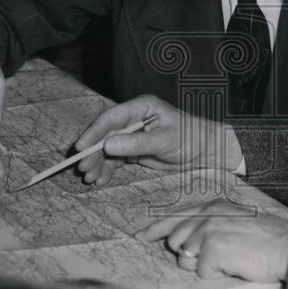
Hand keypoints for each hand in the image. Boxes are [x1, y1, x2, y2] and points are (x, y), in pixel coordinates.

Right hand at [74, 95, 242, 186]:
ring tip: (91, 180)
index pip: (111, 118)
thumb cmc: (191, 137)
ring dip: (98, 164)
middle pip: (105, 134)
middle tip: (83, 169)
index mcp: (141, 108)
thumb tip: (107, 145)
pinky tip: (101, 181)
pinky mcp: (134, 150)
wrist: (206, 151)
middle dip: (92, 152)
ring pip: (107, 149)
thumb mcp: (165, 140)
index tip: (81, 147)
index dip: (94, 132)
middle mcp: (133, 119)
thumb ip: (137, 143)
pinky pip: (115, 160)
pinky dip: (107, 170)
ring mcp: (132, 135)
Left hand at [136, 198, 287, 282]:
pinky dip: (216, 273)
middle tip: (217, 254)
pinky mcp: (214, 246)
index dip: (155, 228)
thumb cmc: (264, 239)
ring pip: (185, 258)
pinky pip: (201, 271)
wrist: (287, 248)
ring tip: (228, 258)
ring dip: (204, 265)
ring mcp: (209, 228)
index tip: (140, 236)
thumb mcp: (234, 221)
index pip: (175, 216)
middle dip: (188, 253)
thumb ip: (208, 226)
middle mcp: (208, 213)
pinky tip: (234, 264)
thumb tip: (183, 245)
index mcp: (213, 204)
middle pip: (175, 240)